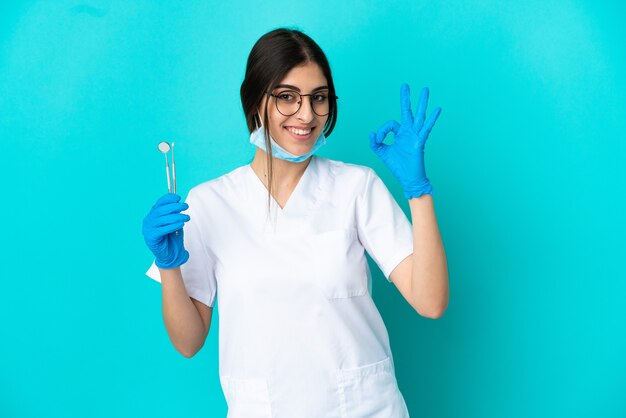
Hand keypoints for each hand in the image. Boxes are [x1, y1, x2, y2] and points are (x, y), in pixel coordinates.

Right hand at [142, 193, 190, 268]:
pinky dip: (173, 226)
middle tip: (185, 206)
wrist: (170, 254)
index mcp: (153, 215)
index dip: (168, 198)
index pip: (159, 203)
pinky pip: (162, 229)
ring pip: (162, 219)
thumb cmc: (172, 237)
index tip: (178, 197)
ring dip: (176, 217)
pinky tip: (180, 224)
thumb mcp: (174, 222)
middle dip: (174, 206)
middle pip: (161, 210)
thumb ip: (174, 213)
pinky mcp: (151, 237)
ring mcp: (148, 229)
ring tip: (186, 217)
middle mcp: (148, 220)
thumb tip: (179, 204)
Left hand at [369, 84, 440, 198]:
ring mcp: (415, 135)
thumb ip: (375, 143)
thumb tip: (372, 133)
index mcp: (400, 134)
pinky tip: (437, 109)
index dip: (383, 130)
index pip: (390, 124)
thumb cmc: (398, 166)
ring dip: (422, 102)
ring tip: (425, 90)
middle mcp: (408, 132)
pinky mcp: (420, 141)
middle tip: (405, 85)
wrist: (408, 178)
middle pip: (407, 111)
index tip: (379, 139)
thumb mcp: (383, 153)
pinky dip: (432, 119)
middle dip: (406, 98)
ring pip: (419, 116)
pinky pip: (426, 128)